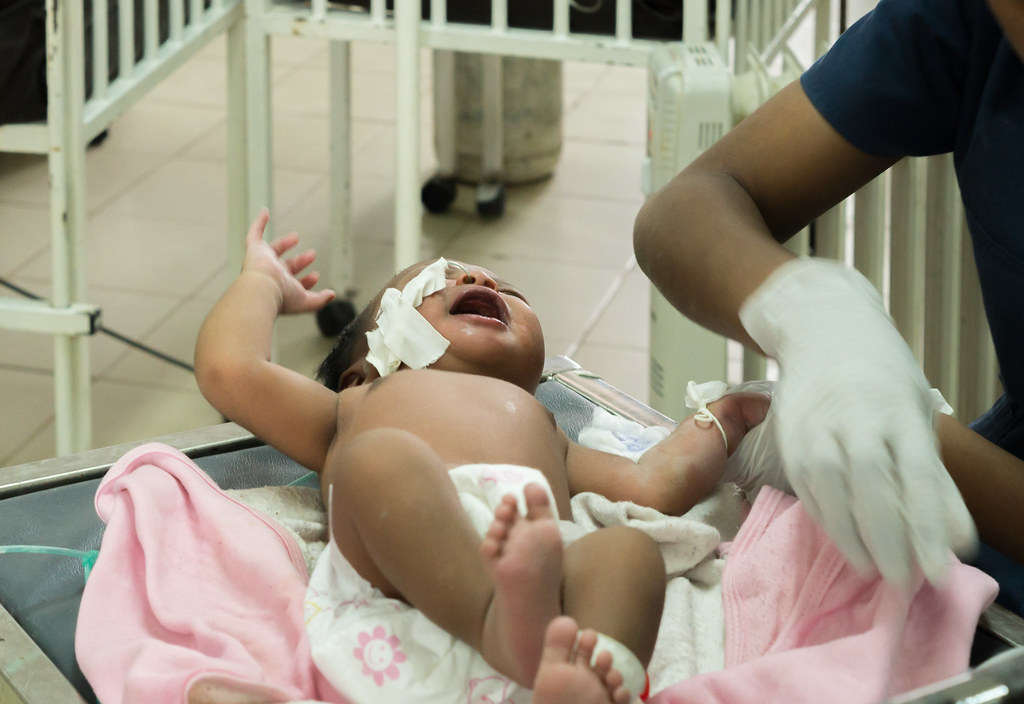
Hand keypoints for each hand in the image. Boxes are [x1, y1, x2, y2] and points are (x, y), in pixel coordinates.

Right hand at [242, 209, 334, 314]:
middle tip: (312, 254)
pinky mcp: (254, 249)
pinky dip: (259, 223)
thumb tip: (332, 295)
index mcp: (280, 289)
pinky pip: (254, 233)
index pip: (293, 283)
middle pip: (286, 266)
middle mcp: (270, 275)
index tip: (315, 276)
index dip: (305, 281)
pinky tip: (265, 212)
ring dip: (285, 244)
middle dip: (300, 261)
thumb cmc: (282, 297)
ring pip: (273, 250)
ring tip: (297, 237)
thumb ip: (320, 299)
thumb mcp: (306, 301)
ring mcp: (261, 262)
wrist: (262, 289)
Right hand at [738, 257, 976, 586]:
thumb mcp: (917, 418)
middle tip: (902, 584)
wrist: (821, 328)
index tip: (937, 571)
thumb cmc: (881, 377)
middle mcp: (854, 418)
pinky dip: (823, 519)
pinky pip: (805, 487)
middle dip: (887, 540)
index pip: (916, 476)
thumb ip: (935, 482)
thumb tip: (959, 542)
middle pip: (870, 488)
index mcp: (897, 410)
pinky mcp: (787, 437)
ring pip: (831, 491)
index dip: (926, 527)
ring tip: (870, 570)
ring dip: (850, 537)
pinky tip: (841, 539)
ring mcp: (815, 427)